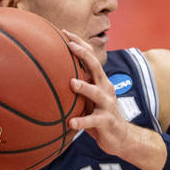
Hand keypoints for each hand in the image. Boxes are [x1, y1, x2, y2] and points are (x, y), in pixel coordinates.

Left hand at [59, 30, 162, 169]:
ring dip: (84, 87)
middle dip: (83, 54)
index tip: (64, 32)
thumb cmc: (99, 116)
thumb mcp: (88, 99)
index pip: (90, 57)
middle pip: (96, 67)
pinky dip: (82, 121)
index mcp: (100, 81)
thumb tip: (48, 78)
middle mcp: (105, 88)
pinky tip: (71, 123)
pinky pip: (94, 120)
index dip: (79, 44)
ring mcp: (107, 104)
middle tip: (69, 46)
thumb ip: (76, 88)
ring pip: (96, 93)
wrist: (121, 137)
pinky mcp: (107, 121)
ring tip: (72, 83)